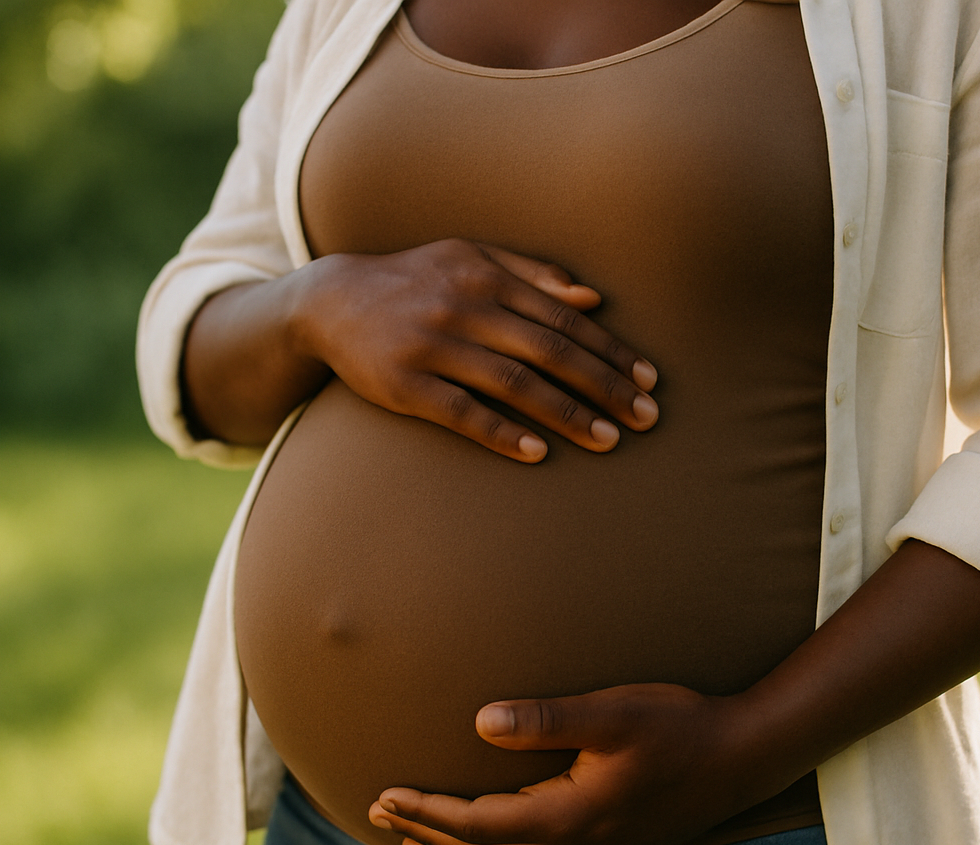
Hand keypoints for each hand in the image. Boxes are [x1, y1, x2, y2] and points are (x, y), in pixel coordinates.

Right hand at [296, 239, 658, 461]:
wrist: (330, 300)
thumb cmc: (416, 281)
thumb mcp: (470, 258)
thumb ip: (532, 274)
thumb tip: (594, 297)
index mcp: (486, 276)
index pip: (564, 318)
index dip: (610, 350)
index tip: (649, 380)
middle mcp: (463, 307)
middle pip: (549, 350)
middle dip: (603, 386)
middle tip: (647, 418)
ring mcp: (432, 346)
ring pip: (512, 383)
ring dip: (565, 413)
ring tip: (607, 440)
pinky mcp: (404, 384)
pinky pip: (460, 412)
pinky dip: (500, 431)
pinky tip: (537, 452)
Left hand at [367, 684, 770, 844]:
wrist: (742, 760)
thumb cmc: (679, 726)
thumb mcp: (613, 712)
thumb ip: (546, 718)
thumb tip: (481, 720)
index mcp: (569, 818)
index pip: (475, 825)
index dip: (424, 811)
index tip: (384, 793)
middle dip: (425, 834)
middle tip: (377, 813)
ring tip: (411, 840)